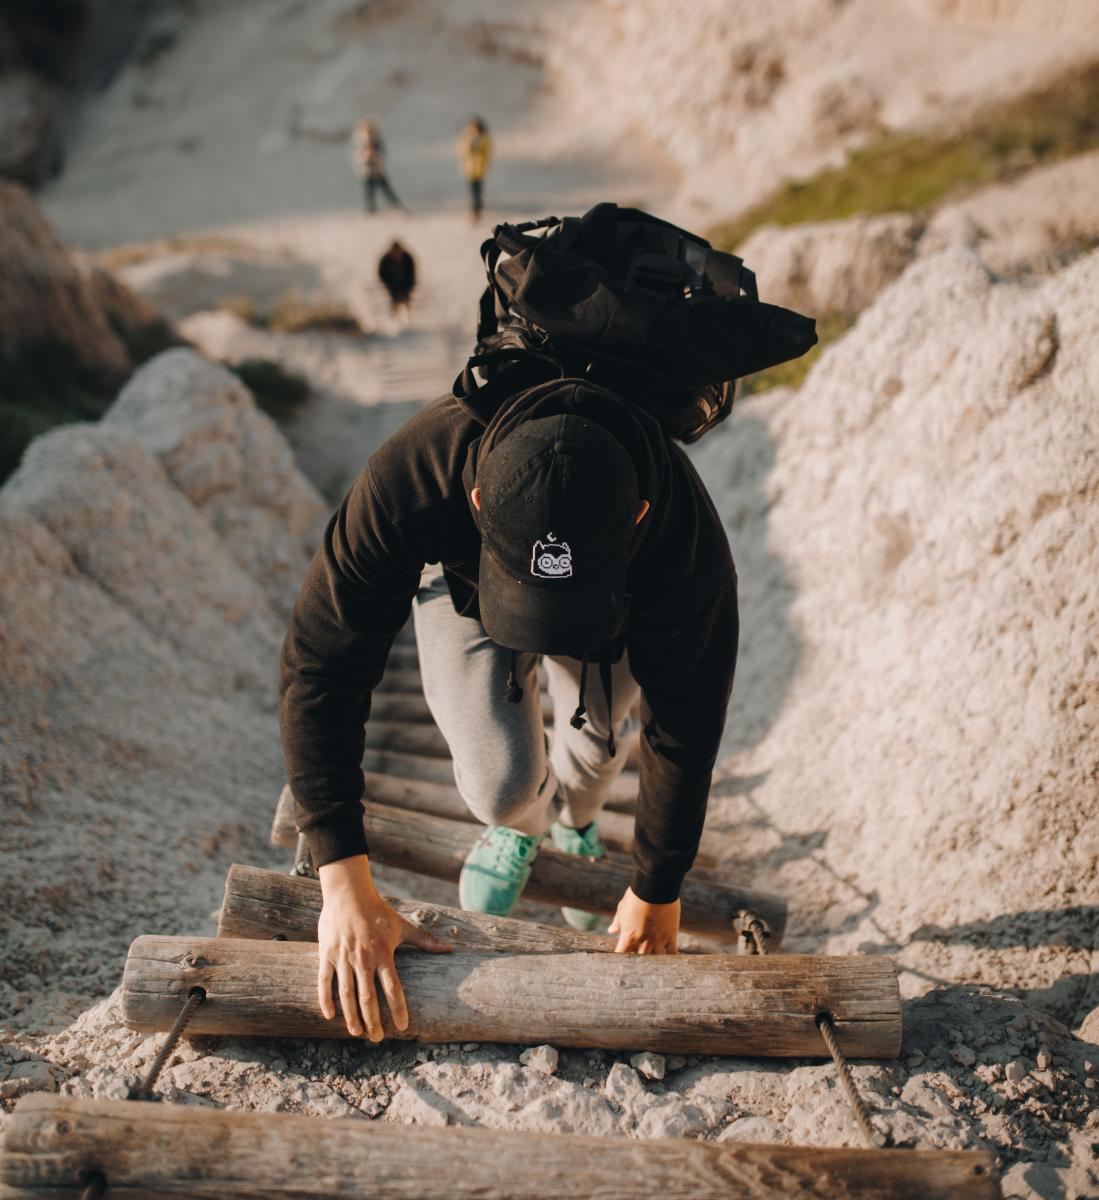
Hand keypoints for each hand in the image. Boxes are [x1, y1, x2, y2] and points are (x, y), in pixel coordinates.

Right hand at [317, 855, 450, 1039]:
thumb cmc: (378, 911)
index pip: (393, 988)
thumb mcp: (402, 925)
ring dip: (351, 1016)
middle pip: (368, 998)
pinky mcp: (327, 954)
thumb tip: (450, 949)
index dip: (398, 1009)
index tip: (402, 1026)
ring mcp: (343, 958)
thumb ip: (425, 940)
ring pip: (347, 994)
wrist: (348, 893)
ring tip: (356, 1033)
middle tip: (377, 1039)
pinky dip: (326, 999)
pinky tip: (330, 1016)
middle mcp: (363, 959)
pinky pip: (324, 981)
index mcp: (383, 954)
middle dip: (372, 1021)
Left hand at [608, 886, 679, 953]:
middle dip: (637, 958)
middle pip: (639, 959)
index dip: (621, 956)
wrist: (656, 887)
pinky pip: (672, 953)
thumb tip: (611, 931)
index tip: (621, 955)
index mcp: (629, 935)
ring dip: (653, 958)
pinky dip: (669, 956)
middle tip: (637, 956)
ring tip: (653, 957)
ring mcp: (658, 939)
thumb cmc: (636, 895)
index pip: (621, 954)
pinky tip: (668, 957)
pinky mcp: (671, 935)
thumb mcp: (623, 907)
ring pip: (655, 959)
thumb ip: (617, 922)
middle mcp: (643, 941)